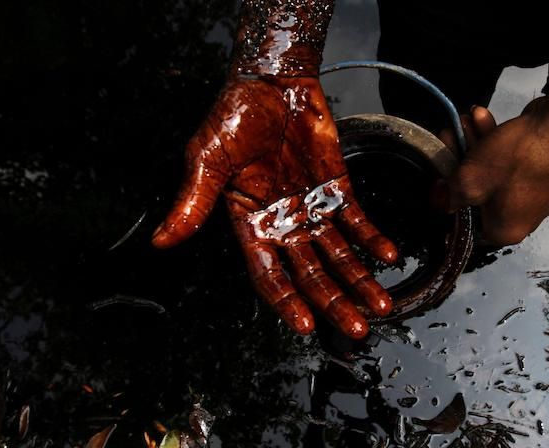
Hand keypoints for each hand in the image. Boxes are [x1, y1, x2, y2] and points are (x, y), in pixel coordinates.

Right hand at [152, 75, 397, 338]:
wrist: (272, 81)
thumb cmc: (234, 116)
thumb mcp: (207, 159)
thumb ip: (193, 202)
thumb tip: (161, 239)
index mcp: (250, 224)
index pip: (270, 274)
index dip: (287, 301)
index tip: (307, 326)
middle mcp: (284, 223)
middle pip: (312, 274)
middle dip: (334, 302)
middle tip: (356, 329)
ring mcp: (312, 207)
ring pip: (339, 254)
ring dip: (359, 280)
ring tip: (380, 306)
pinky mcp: (337, 188)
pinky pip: (357, 219)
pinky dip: (373, 238)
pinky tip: (388, 254)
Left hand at [436, 103, 548, 246]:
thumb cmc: (513, 161)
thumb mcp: (469, 180)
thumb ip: (449, 194)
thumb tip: (439, 201)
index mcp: (505, 231)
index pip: (466, 224)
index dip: (449, 200)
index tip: (438, 178)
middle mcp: (521, 218)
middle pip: (477, 192)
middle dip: (460, 160)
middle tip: (449, 136)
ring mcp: (532, 194)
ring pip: (491, 171)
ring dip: (475, 145)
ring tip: (465, 120)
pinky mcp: (539, 171)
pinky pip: (508, 161)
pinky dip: (495, 142)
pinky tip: (482, 118)